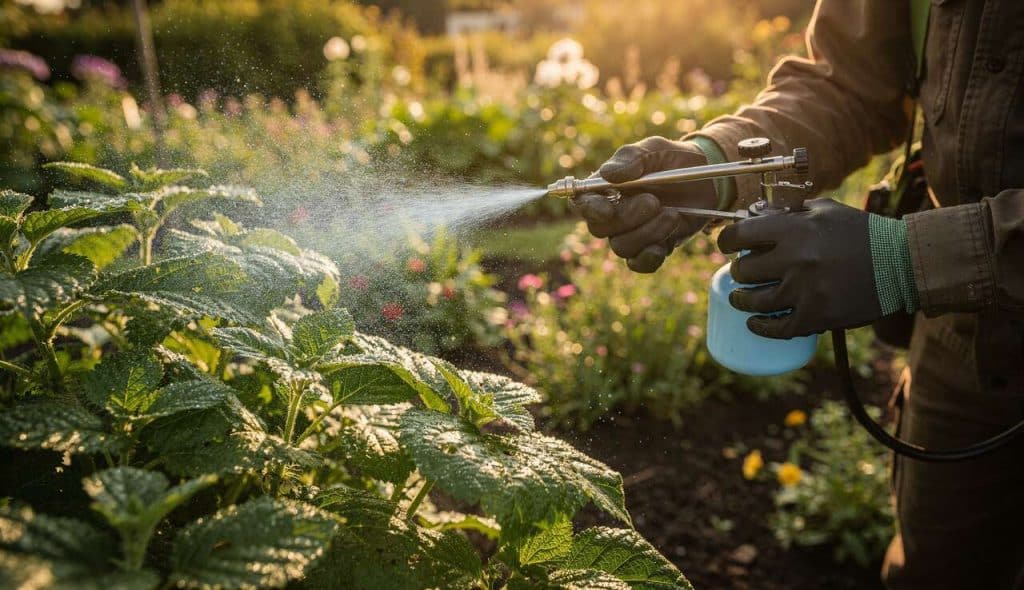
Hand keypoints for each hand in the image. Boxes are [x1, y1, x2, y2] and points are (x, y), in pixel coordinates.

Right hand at [572, 137, 717, 272]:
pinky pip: (639, 264)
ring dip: (647, 232)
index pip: (582, 203)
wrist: (705, 177)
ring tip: (672, 214)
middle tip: (654, 202)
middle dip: (627, 218)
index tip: (607, 210)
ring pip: (621, 247)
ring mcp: (631, 234)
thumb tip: (607, 174)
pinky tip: (662, 246)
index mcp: (604, 189)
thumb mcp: (653, 149)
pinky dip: (648, 258)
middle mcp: (613, 215)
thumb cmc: (671, 160)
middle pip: (600, 229)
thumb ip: (631, 158)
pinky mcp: (651, 248)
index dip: (589, 209)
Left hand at [717, 198, 883, 338]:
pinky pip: (777, 328)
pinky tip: (754, 323)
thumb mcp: (826, 210)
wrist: (902, 263)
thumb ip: (790, 211)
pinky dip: (760, 327)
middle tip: (742, 273)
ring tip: (740, 298)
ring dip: (741, 300)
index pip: (740, 235)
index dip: (725, 241)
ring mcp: (805, 291)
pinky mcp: (817, 316)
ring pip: (754, 302)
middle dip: (739, 272)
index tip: (725, 245)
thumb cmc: (862, 233)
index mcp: (795, 229)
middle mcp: (796, 260)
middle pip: (744, 271)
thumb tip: (756, 213)